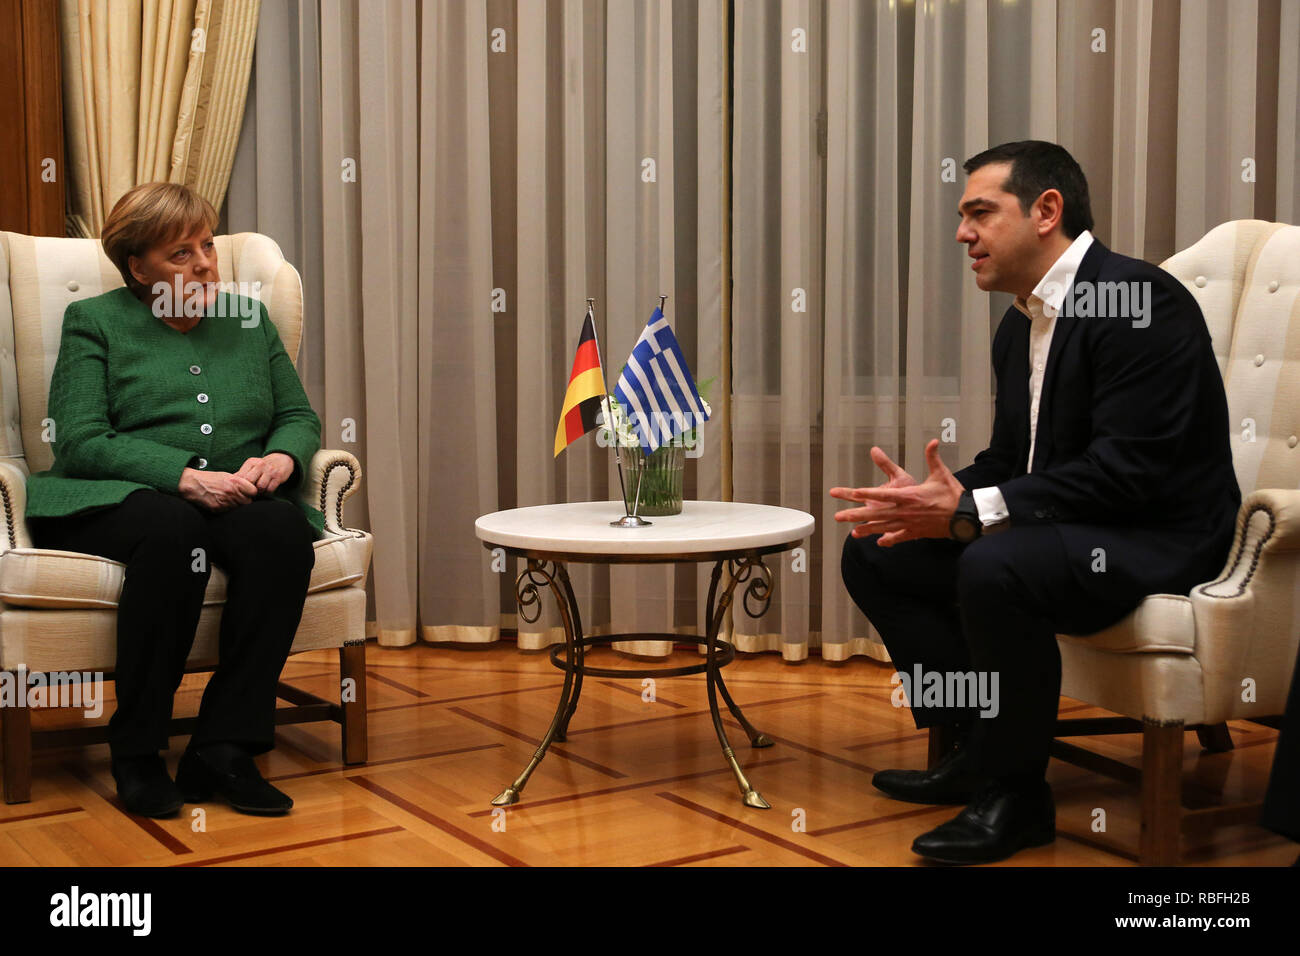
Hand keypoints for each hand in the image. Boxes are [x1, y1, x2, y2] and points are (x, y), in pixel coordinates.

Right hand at [178, 468, 258, 511]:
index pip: (253, 491)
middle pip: (247, 501)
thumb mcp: (227, 475)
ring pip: (238, 507)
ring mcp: (225, 501)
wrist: (193, 484)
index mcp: (235, 482)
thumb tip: (251, 489)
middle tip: (238, 496)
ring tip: (227, 497)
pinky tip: (221, 501)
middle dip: (244, 499)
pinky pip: (229, 511)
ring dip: (236, 504)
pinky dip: (227, 507)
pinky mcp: (218, 509)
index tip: (248, 491)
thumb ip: (240, 482)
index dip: (251, 492)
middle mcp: (231, 492)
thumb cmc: (211, 479)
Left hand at [235, 453, 295, 494]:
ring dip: (260, 491)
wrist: (282, 459)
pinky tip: (268, 488)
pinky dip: (268, 491)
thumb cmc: (263, 466)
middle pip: (250, 482)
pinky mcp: (278, 476)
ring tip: (260, 489)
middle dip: (250, 489)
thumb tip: (229, 482)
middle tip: (251, 491)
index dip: (241, 485)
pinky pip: (270, 489)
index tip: (242, 489)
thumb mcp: (252, 466)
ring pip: (261, 487)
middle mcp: (260, 465)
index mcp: (251, 462)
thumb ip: (241, 474)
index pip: (241, 477)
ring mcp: (270, 470)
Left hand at [829, 439, 964, 546]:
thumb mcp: (941, 474)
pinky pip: (899, 537)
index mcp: (910, 496)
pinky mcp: (915, 533)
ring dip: (866, 530)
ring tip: (851, 533)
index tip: (853, 492)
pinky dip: (889, 540)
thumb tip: (933, 441)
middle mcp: (905, 511)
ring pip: (883, 528)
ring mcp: (909, 524)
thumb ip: (933, 457)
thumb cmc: (953, 495)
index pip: (884, 494)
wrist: (965, 518)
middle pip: (876, 514)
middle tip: (838, 516)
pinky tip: (878, 542)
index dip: (867, 493)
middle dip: (856, 514)